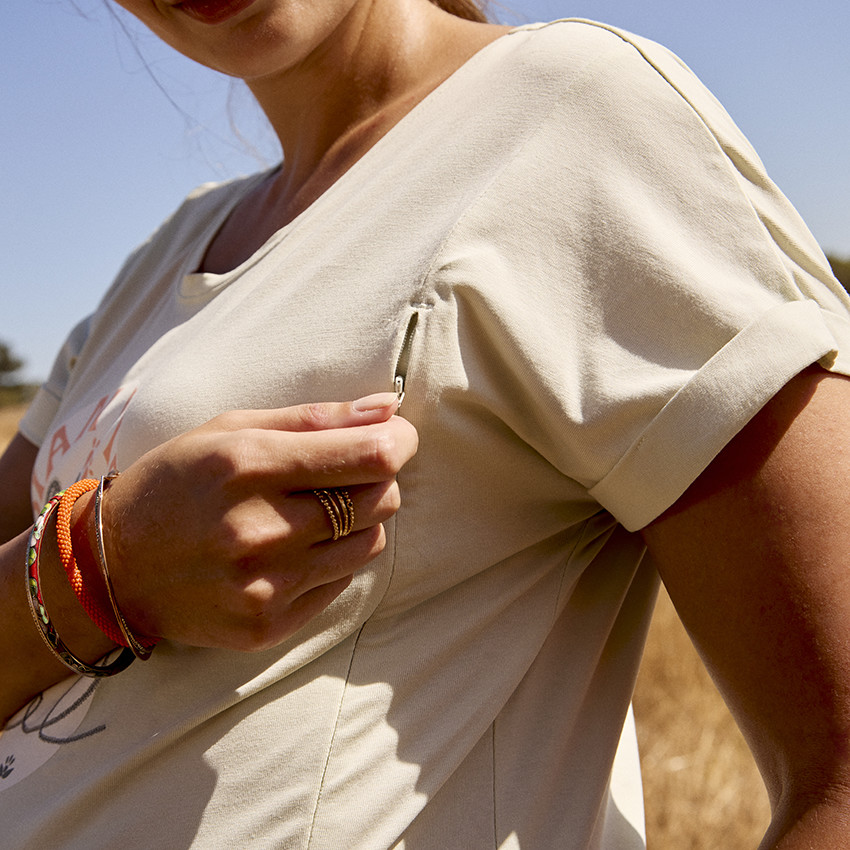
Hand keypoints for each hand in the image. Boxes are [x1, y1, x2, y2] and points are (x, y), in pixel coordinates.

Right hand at [94, 392, 416, 650]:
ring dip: (359, 522)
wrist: (112, 568)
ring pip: (371, 543)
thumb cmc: (177, 483)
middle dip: (379, 480)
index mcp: (248, 466)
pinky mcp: (267, 625)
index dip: (398, 442)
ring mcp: (263, 585)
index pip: (371, 456)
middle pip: (380, 500)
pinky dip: (333, 560)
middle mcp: (259, 530)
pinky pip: (342, 582)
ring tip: (315, 513)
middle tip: (345, 473)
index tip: (395, 437)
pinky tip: (294, 549)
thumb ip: (316, 418)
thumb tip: (390, 408)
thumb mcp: (231, 429)